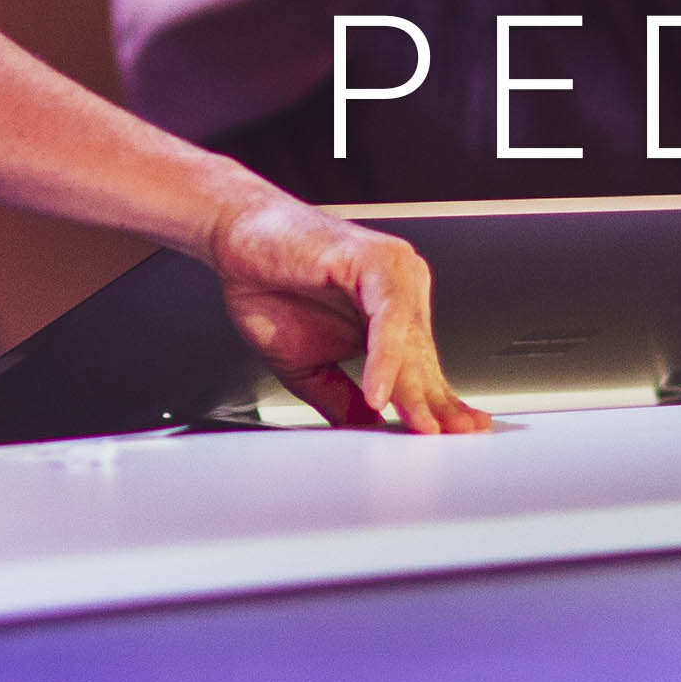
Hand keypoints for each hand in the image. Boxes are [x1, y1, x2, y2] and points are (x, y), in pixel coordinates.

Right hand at [208, 192, 489, 433]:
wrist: (234, 237)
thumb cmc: (269, 286)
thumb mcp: (307, 363)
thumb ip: (339, 396)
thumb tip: (367, 428)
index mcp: (395, 311)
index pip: (422, 368)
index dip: (435, 406)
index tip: (446, 440)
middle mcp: (403, 288)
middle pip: (424, 358)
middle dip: (436, 404)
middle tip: (446, 443)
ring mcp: (394, 271)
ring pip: (412, 342)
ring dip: (414, 390)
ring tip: (418, 428)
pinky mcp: (375, 260)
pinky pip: (389, 319)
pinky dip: (384, 359)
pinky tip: (378, 392)